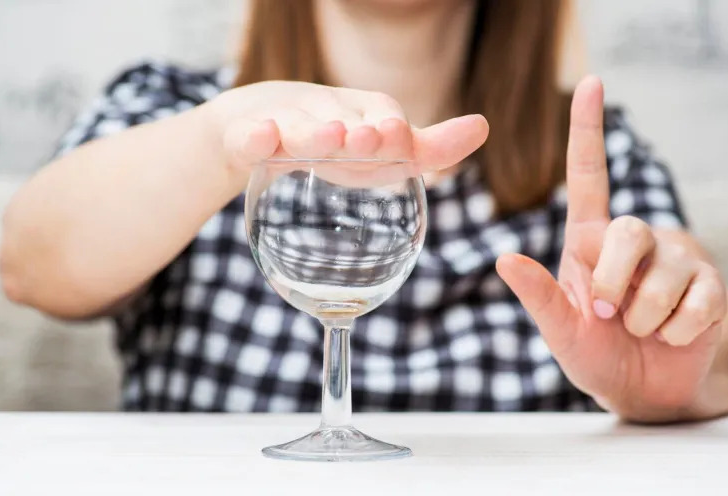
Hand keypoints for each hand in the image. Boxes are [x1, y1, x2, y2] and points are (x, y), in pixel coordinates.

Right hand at [206, 81, 488, 188]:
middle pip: (340, 116)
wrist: (256, 132)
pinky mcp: (245, 135)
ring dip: (314, 131)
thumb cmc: (333, 147)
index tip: (399, 136)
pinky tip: (263, 138)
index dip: (390, 126)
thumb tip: (483, 126)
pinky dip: (255, 137)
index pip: (380, 113)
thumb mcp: (379, 154)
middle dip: (357, 129)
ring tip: (331, 137)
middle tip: (369, 139)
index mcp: (357, 113)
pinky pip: (247, 137)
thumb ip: (429, 147)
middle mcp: (323, 110)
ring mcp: (282, 121)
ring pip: (297, 126)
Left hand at [496, 76, 727, 422]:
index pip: (590, 177)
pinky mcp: (710, 286)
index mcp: (590, 241)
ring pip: (663, 275)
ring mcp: (676, 260)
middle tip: (608, 314)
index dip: (589, 131)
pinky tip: (672, 336)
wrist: (643, 390)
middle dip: (613, 284)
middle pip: (627, 232)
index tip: (591, 83)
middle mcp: (634, 240)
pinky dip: (677, 331)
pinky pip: (698, 302)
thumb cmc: (594, 354)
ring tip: (640, 330)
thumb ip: (538, 296)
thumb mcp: (559, 329)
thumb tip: (502, 259)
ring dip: (645, 319)